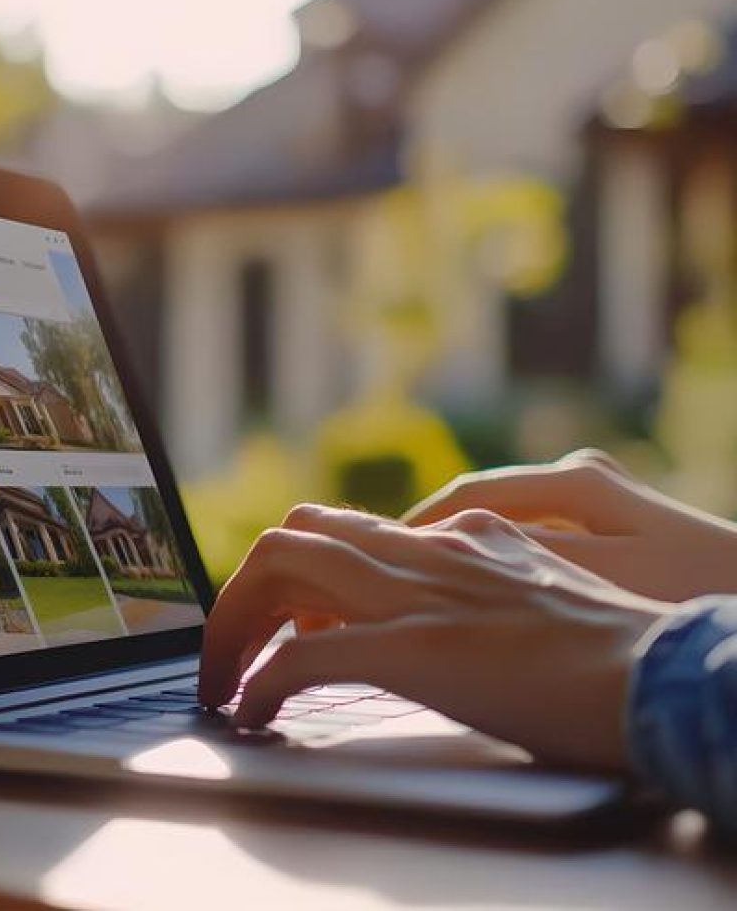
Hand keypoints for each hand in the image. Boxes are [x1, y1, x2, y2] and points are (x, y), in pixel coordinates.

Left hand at [199, 505, 669, 769]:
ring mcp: (416, 595)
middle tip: (233, 642)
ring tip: (223, 675)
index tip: (275, 613)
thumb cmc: (612, 648)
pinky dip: (262, 679)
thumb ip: (480, 582)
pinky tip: (252, 709)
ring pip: (282, 565)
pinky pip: (305, 654)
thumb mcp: (534, 591)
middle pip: (295, 532)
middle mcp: (424, 552)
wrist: (663, 672)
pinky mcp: (415, 648)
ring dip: (234, 621)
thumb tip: (437, 605)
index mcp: (453, 539)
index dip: (293, 568)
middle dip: (247, 587)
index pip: (342, 527)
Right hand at [404, 448, 736, 602]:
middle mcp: (581, 477)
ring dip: (471, 548)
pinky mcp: (616, 525)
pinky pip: (540, 537)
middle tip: (394, 573)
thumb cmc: (693, 591)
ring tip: (433, 585)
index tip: (377, 555)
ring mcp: (601, 500)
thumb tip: (448, 543)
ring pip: (512, 521)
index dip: (419, 524)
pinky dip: (507, 557)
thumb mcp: (602, 573)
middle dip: (439, 535)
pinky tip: (493, 589)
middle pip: (488, 503)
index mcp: (573, 481)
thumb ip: (523, 554)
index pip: (472, 493)